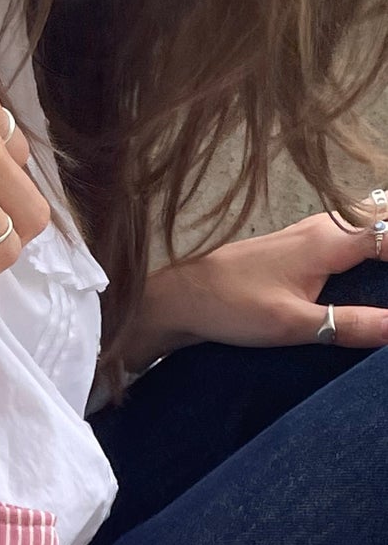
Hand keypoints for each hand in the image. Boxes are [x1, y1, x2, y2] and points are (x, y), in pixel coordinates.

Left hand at [124, 212, 387, 370]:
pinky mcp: (298, 247)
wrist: (176, 298)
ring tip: (385, 282)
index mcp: (333, 239)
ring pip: (371, 223)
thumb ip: (350, 325)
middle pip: (387, 219)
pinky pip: (352, 235)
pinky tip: (373, 272)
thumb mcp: (294, 325)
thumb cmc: (230, 306)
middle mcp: (327, 226)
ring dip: (387, 242)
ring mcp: (311, 232)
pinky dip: (373, 245)